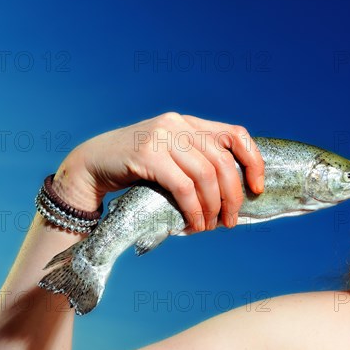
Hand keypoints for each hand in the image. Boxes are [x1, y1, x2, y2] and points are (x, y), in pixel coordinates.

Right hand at [52, 112, 264, 231]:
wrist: (91, 165)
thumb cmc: (135, 168)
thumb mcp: (170, 157)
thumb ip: (195, 163)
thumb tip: (231, 195)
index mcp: (189, 123)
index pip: (236, 134)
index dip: (253, 161)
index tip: (257, 188)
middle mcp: (178, 124)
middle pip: (223, 161)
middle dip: (233, 196)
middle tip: (230, 220)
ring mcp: (162, 136)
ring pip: (205, 176)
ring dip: (212, 208)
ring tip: (209, 227)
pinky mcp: (146, 154)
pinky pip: (183, 187)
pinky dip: (193, 210)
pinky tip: (193, 225)